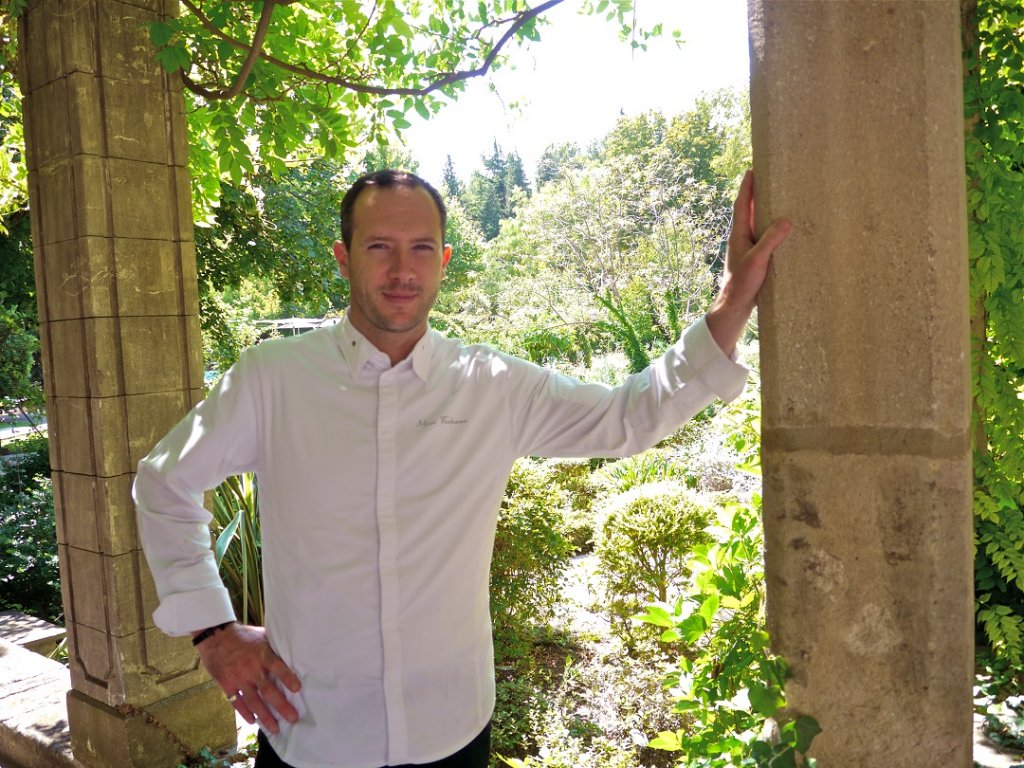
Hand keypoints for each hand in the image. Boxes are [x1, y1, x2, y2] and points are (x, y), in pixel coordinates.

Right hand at [195, 623, 301, 732]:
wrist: (216, 636)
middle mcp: (251, 668)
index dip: (287, 677)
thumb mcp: (261, 635)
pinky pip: (237, 703)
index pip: (277, 667)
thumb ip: (275, 646)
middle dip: (281, 706)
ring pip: (254, 701)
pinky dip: (245, 713)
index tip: (297, 689)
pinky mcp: (227, 685)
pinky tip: (254, 721)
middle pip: (268, 690)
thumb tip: (294, 649)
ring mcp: (238, 678)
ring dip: (265, 716)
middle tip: (293, 718)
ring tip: (275, 728)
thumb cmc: (243, 636)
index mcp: (262, 654)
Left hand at [705, 170, 791, 356]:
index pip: (741, 204)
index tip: (752, 169)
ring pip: (757, 223)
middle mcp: (741, 238)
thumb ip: (770, 240)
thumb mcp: (758, 260)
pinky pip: (764, 237)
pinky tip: (784, 229)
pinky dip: (772, 228)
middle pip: (749, 210)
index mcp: (738, 234)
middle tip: (769, 177)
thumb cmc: (742, 284)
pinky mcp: (755, 258)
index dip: (747, 187)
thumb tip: (786, 220)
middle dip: (757, 194)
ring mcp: (748, 248)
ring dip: (765, 210)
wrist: (734, 306)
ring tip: (779, 197)